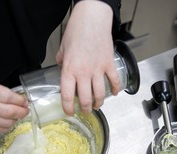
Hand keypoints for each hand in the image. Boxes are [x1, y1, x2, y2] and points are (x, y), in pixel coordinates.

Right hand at [0, 79, 28, 131]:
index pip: (7, 97)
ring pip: (6, 122)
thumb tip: (22, 101)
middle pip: (8, 111)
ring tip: (16, 115)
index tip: (25, 102)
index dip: (19, 101)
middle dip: (21, 112)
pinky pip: (1, 129)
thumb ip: (4, 92)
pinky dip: (8, 125)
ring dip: (15, 119)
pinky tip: (8, 120)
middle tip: (25, 110)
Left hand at [56, 0, 119, 114]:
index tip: (69, 112)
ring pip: (100, 93)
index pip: (67, 95)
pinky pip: (114, 81)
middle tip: (85, 111)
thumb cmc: (76, 31)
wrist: (92, 18)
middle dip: (85, 109)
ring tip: (97, 106)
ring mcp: (98, 69)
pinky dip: (115, 89)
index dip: (67, 108)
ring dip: (99, 103)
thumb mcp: (62, 48)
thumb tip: (62, 70)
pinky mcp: (109, 64)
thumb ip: (61, 63)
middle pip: (85, 98)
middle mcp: (83, 72)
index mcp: (69, 69)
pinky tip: (114, 93)